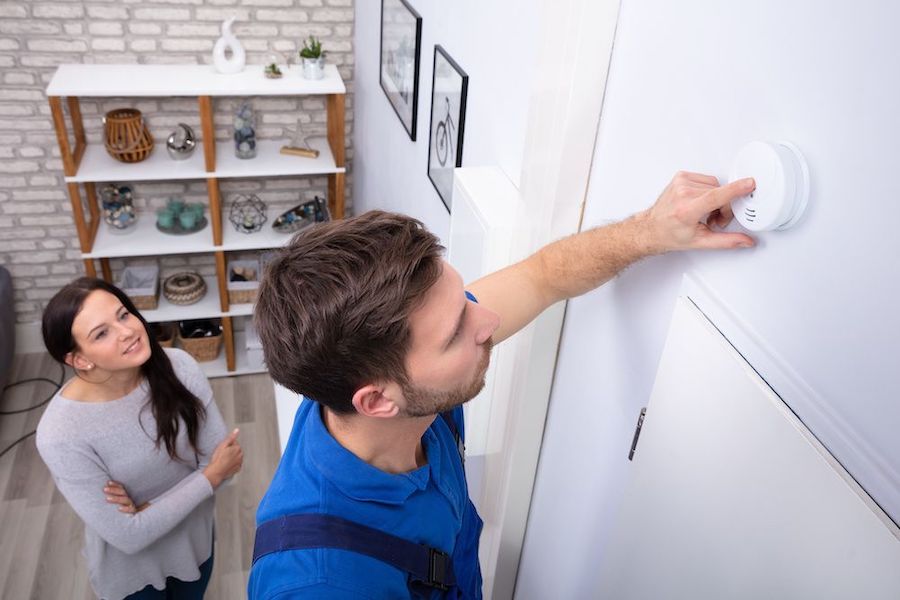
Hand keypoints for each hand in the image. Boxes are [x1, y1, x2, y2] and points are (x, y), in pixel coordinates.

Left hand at [104, 480, 148, 513]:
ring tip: (107, 499)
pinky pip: (131, 510)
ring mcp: (133, 507)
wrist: (145, 522)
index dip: (116, 485)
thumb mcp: (128, 506)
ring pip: (126, 500)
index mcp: (129, 497)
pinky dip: (125, 509)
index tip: (108, 482)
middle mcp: (131, 501)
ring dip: (116, 499)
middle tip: (105, 489)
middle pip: (123, 493)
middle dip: (114, 490)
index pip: (122, 489)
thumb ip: (121, 501)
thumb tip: (109, 493)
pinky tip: (119, 508)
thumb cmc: (131, 515)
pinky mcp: (135, 514)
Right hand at [203, 428, 242, 489]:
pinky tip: (227, 464)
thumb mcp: (223, 445)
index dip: (228, 445)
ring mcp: (239, 463)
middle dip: (231, 450)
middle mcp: (240, 455)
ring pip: (237, 457)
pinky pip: (236, 464)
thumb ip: (231, 437)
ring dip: (232, 457)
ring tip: (224, 459)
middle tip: (222, 454)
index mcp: (237, 448)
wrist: (216, 472)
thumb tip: (237, 430)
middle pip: (236, 450)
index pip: (234, 443)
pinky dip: (233, 464)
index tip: (223, 448)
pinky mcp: (237, 469)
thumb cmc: (218, 458)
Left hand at [642, 171, 756, 252]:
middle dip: (723, 207)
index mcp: (686, 210)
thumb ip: (726, 241)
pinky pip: (706, 179)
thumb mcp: (700, 242)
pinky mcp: (680, 176)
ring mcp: (680, 183)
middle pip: (720, 193)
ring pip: (715, 185)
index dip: (735, 190)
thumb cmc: (670, 235)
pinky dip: (707, 190)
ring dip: (715, 198)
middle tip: (713, 220)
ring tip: (705, 212)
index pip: (715, 196)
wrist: (651, 229)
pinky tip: (699, 201)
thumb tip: (746, 241)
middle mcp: (682, 193)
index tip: (749, 183)